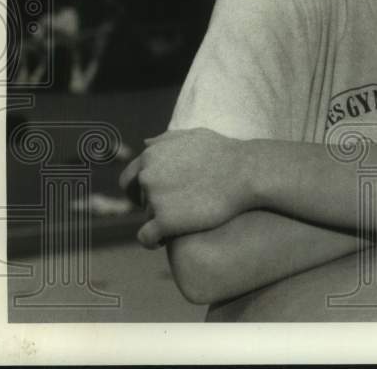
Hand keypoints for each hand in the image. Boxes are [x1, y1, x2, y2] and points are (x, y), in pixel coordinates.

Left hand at [118, 128, 255, 248]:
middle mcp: (147, 175)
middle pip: (137, 198)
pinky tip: (163, 242)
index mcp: (151, 156)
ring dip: (158, 221)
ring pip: (146, 217)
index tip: (152, 196)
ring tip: (179, 224)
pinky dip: (151, 241)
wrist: (246, 173)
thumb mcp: (194, 135)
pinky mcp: (165, 221)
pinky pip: (146, 237)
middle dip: (146, 205)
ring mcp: (154, 199)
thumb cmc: (225, 153)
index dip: (138, 189)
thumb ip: (166, 139)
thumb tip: (145, 145)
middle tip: (167, 211)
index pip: (129, 178)